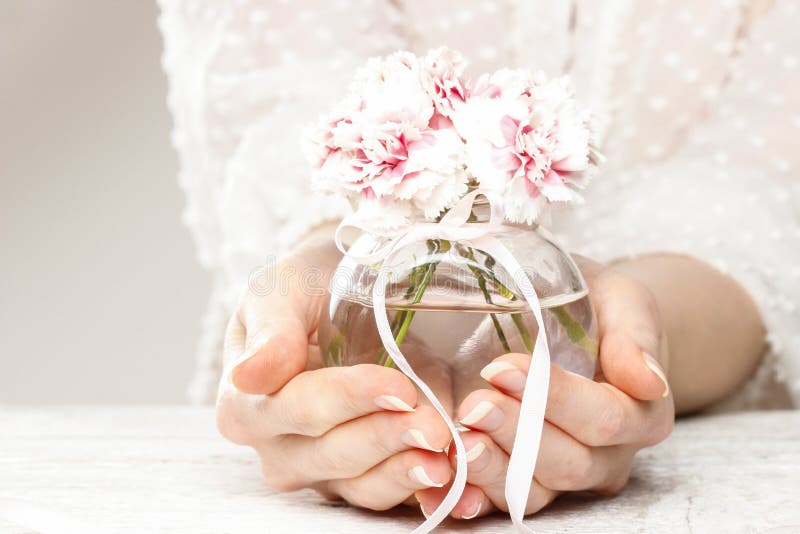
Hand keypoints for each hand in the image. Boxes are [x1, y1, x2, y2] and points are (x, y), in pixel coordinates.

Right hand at [216, 233, 452, 509]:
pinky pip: (390, 494)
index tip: (398, 386)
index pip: (300, 409)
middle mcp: (279, 447)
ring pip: (362, 484)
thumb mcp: (280, 290)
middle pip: (333, 454)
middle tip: (437, 427)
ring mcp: (320, 469)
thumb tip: (248, 375)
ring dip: (408, 472)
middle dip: (388, 439)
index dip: (350, 400)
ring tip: (448, 457)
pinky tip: (452, 479)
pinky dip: (423, 489)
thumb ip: (269, 330)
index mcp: (246, 405)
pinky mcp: (360, 477)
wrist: (341, 292)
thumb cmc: (305, 287)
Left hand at [417, 259, 674, 518]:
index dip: (555, 398)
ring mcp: (567, 475)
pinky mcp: (528, 482)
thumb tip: (650, 381)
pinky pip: (503, 501)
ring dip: (493, 470)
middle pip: (568, 463)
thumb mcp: (624, 302)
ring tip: (460, 443)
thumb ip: (635, 338)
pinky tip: (445, 484)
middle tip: (475, 405)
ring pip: (535, 491)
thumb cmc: (601, 307)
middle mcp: (609, 455)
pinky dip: (473, 497)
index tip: (503, 367)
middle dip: (517, 435)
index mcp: (641, 413)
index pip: (604, 418)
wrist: (582, 324)